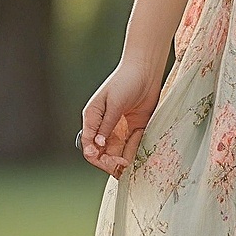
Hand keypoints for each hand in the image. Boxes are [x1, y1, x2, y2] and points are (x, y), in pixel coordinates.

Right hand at [80, 54, 162, 175]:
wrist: (146, 70)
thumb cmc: (126, 81)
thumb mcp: (115, 103)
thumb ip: (107, 125)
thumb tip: (97, 145)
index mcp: (92, 118)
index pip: (88, 144)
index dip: (96, 157)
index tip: (110, 162)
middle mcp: (103, 126)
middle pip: (101, 152)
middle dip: (109, 162)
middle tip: (122, 165)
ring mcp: (118, 128)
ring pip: (115, 152)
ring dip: (121, 160)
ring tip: (129, 165)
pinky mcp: (133, 127)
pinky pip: (130, 145)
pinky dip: (132, 152)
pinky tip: (136, 157)